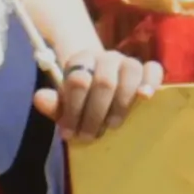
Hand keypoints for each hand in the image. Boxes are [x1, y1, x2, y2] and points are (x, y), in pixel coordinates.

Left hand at [40, 45, 160, 141]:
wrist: (104, 90)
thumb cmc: (83, 101)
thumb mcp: (65, 104)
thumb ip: (53, 103)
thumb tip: (40, 98)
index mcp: (82, 60)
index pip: (78, 80)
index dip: (73, 109)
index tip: (69, 132)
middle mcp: (107, 57)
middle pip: (104, 82)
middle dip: (94, 114)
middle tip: (89, 136)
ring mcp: (128, 62)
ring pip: (129, 74)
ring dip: (120, 105)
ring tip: (112, 126)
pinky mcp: (148, 70)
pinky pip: (153, 70)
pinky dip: (150, 82)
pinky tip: (145, 97)